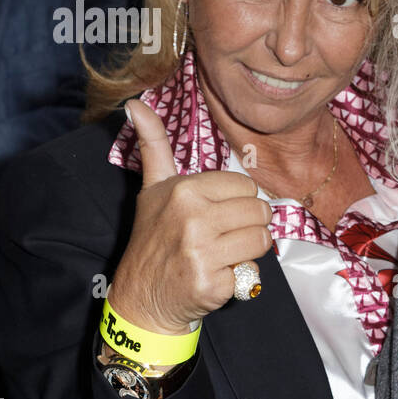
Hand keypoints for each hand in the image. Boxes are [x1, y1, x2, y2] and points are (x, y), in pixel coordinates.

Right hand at [107, 99, 273, 334]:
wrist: (142, 295)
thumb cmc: (154, 237)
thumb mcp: (152, 188)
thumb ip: (154, 145)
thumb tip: (135, 103)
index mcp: (184, 190)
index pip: (246, 187)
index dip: (237, 202)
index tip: (216, 214)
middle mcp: (193, 218)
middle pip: (260, 212)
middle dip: (247, 226)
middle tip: (221, 237)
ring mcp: (202, 252)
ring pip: (262, 240)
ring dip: (247, 251)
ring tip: (221, 254)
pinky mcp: (212, 284)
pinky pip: (252, 272)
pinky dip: (239, 277)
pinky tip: (215, 275)